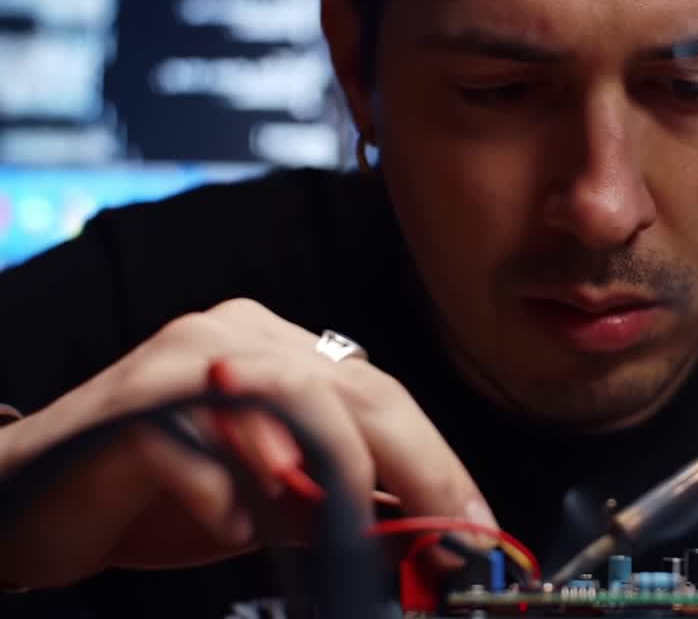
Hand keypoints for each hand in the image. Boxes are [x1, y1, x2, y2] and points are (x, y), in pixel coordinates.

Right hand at [0, 299, 492, 588]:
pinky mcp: (128, 407)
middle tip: (455, 534)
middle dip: (417, 467)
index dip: (437, 460)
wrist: (35, 502)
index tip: (478, 524)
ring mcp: (182, 363)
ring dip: (331, 474)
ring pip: (289, 401)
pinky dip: (224, 493)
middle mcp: (239, 338)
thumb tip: (430, 533)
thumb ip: (341, 504)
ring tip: (352, 531)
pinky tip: (233, 528)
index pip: (380, 397)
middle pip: (352, 393)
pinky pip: (195, 445)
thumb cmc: (159, 498)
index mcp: (280, 351)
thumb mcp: (272, 504)